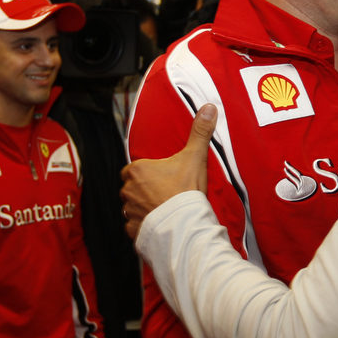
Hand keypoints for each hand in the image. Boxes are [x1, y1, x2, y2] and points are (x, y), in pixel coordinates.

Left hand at [120, 104, 216, 239]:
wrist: (184, 223)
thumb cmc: (186, 190)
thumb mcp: (194, 157)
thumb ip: (200, 132)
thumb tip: (209, 108)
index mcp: (138, 170)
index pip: (136, 169)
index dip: (150, 173)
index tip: (165, 178)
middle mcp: (127, 190)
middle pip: (132, 187)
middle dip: (145, 190)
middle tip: (166, 194)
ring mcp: (129, 211)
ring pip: (132, 207)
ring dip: (143, 208)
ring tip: (164, 210)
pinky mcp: (133, 230)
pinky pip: (135, 226)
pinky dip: (144, 226)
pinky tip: (159, 224)